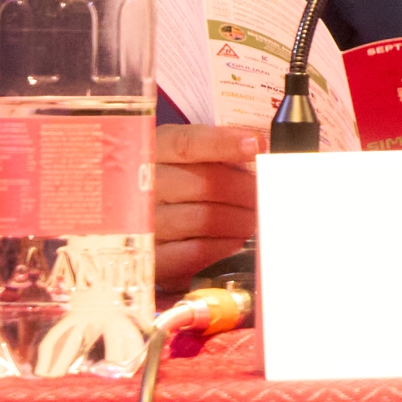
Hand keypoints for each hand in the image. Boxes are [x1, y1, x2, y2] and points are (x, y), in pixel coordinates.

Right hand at [155, 124, 261, 292]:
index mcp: (152, 151)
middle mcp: (140, 186)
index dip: (224, 143)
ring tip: (253, 218)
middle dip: (247, 190)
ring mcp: (142, 224)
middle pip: (206, 183)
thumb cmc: (171, 184)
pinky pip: (197, 252)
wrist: (135, 227)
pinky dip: (225, 245)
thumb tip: (260, 153)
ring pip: (206, 219)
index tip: (257, 145)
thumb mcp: (183, 158)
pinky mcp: (150, 258)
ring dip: (241, 220)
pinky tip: (234, 239)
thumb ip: (215, 154)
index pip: (188, 143)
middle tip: (267, 194)